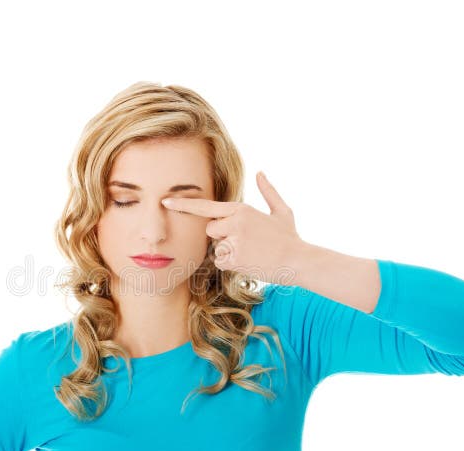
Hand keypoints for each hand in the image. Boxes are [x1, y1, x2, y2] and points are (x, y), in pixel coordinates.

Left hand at [161, 171, 305, 285]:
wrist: (297, 260)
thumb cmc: (289, 238)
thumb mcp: (282, 211)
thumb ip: (268, 191)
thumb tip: (260, 172)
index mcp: (241, 209)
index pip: (206, 206)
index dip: (184, 205)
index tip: (165, 202)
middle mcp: (235, 221)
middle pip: (210, 230)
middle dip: (222, 237)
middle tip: (246, 242)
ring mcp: (233, 239)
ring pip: (216, 247)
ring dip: (228, 252)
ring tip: (251, 252)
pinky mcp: (234, 257)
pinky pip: (221, 262)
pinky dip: (232, 264)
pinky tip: (249, 262)